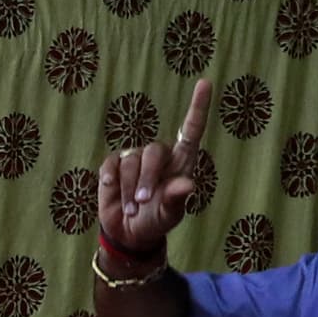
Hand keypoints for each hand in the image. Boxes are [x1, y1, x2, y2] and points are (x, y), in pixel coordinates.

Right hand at [94, 84, 212, 264]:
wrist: (128, 233)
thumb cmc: (156, 221)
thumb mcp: (169, 215)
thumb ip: (176, 199)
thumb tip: (188, 186)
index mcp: (181, 162)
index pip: (191, 130)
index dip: (198, 107)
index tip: (205, 83)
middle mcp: (159, 156)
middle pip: (154, 151)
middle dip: (147, 178)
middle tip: (143, 201)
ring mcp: (135, 158)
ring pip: (131, 161)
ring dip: (129, 189)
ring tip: (132, 209)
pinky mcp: (113, 166)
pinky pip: (112, 165)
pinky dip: (112, 180)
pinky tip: (112, 191)